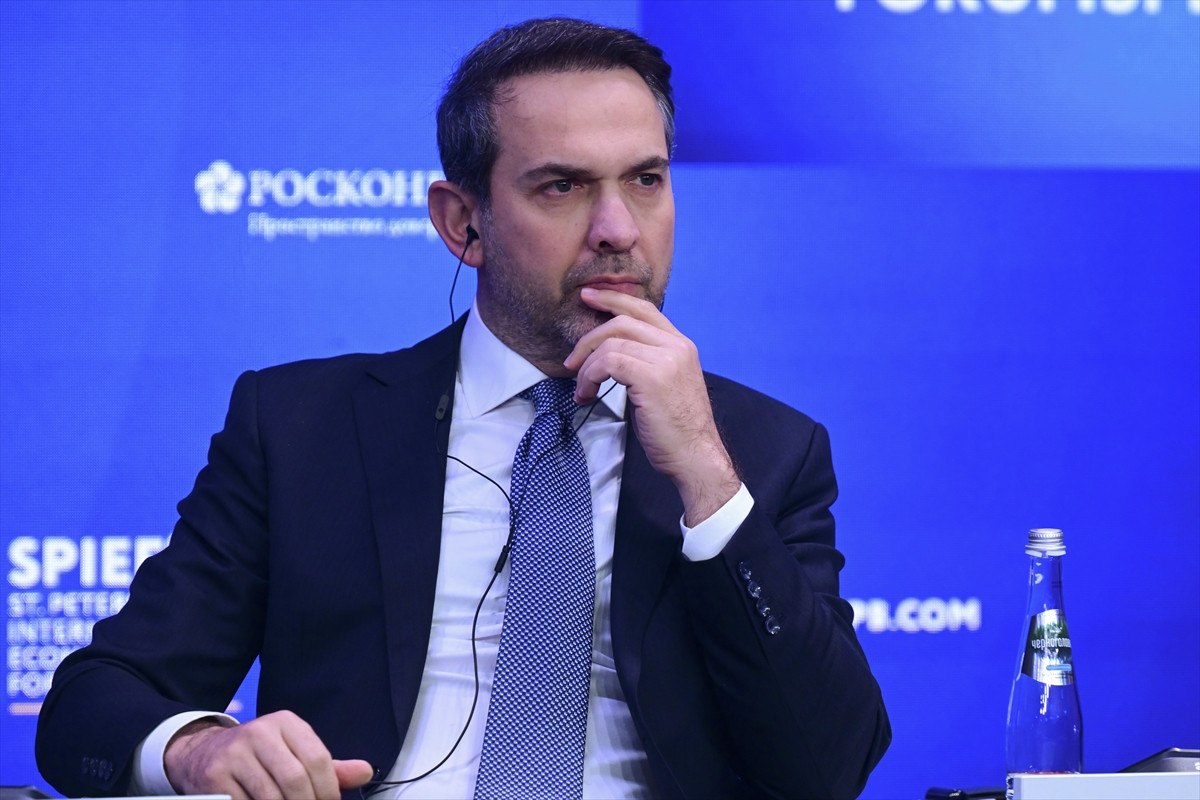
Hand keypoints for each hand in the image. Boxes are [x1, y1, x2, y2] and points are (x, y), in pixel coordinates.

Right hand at [164, 710, 372, 799]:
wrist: (203, 753)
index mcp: (285, 723)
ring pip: (271, 797)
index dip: (329, 790)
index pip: (318, 759)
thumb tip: (365, 772)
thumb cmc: (260, 756)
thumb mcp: (293, 751)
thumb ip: (329, 766)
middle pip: (295, 780)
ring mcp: (235, 754)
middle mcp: (260, 732)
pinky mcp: (215, 776)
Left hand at [564, 287, 740, 524]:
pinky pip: (608, 362)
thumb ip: (647, 363)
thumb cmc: (676, 429)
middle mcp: (677, 346)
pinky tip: (587, 394)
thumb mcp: (665, 385)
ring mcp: (666, 360)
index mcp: (681, 345)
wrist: (695, 456)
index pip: (644, 309)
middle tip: (571, 360)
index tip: (588, 297)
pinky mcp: (652, 377)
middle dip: (589, 337)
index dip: (613, 299)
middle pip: (622, 321)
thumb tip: (610, 354)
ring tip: (581, 389)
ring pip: (611, 343)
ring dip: (586, 366)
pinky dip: (590, 377)